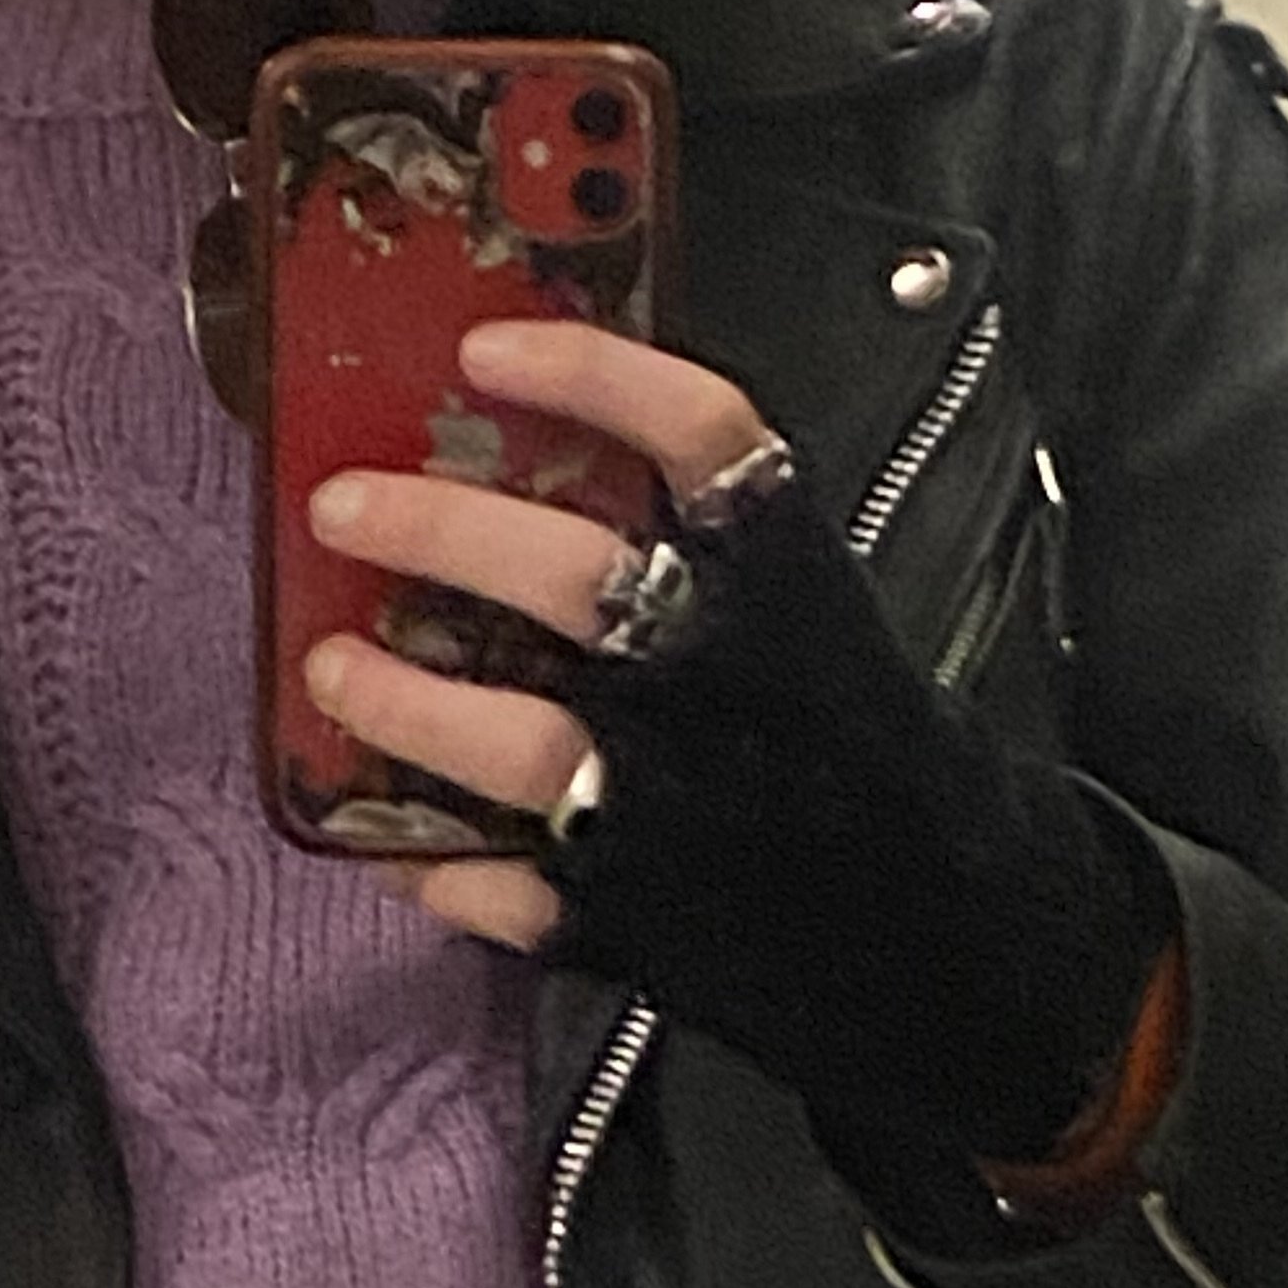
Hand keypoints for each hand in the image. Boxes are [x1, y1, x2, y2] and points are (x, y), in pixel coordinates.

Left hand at [306, 317, 1172, 1164]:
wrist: (957, 939)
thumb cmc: (861, 753)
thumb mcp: (820, 617)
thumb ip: (712, 544)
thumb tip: (536, 446)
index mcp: (794, 591)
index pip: (705, 440)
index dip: (592, 378)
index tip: (487, 348)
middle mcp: (731, 687)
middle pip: (575, 581)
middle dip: (439, 533)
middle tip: (345, 506)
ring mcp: (679, 809)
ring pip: (519, 747)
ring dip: (401, 704)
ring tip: (330, 666)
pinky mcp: (635, 921)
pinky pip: (505, 889)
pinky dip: (430, 860)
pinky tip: (376, 832)